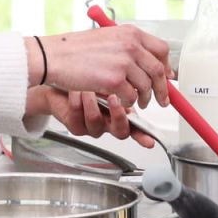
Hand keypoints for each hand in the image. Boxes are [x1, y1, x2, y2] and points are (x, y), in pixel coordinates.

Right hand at [26, 25, 171, 108]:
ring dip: (145, 98)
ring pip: (146, 86)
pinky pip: (131, 96)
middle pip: (158, 70)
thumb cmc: (74, 49)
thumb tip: (146, 60)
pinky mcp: (114, 80)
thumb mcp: (107, 38)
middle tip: (162, 99)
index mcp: (130, 33)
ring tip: (140, 103)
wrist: (53, 56)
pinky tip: (122, 101)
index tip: (167, 77)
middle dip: (162, 88)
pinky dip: (129, 102)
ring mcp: (123, 62)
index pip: (161, 49)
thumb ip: (127, 47)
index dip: (167, 66)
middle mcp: (130, 45)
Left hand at [26, 86, 156, 148]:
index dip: (144, 135)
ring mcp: (92, 126)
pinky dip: (77, 97)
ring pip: (96, 119)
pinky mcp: (75, 125)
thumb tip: (155, 75)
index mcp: (122, 114)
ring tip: (88, 85)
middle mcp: (109, 123)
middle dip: (118, 114)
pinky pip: (77, 113)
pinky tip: (75, 88)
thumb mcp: (117, 77)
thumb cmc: (90, 78)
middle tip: (114, 98)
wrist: (62, 80)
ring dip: (92, 99)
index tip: (150, 141)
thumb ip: (134, 79)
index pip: (137, 128)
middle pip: (120, 131)